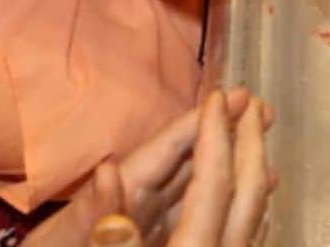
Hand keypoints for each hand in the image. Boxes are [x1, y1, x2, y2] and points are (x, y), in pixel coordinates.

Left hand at [27, 89, 273, 246]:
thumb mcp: (64, 237)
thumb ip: (90, 210)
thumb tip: (107, 169)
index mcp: (118, 190)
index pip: (167, 148)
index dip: (201, 122)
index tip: (238, 96)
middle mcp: (135, 199)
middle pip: (187, 160)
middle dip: (224, 133)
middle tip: (264, 110)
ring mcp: (143, 222)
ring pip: (193, 188)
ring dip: (227, 168)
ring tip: (265, 155)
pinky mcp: (150, 241)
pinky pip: (188, 217)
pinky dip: (216, 205)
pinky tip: (240, 206)